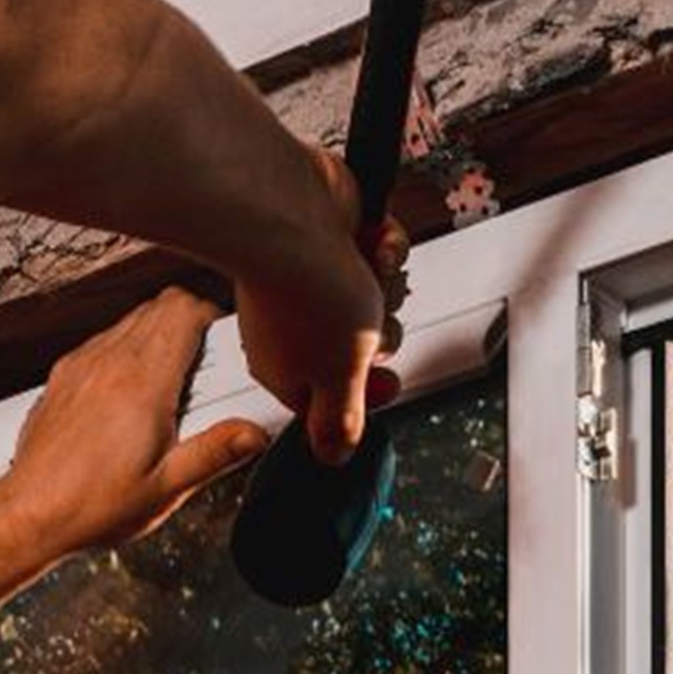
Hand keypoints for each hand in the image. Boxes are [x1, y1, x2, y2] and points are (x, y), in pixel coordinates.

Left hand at [0, 287, 268, 565]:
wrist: (29, 515)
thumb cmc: (91, 506)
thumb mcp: (166, 488)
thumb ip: (215, 453)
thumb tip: (253, 433)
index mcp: (143, 384)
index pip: (185, 311)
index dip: (213, 320)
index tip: (223, 348)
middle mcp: (109, 363)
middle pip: (161, 306)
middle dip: (190, 326)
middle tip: (204, 371)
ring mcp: (82, 365)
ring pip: (131, 319)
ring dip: (158, 338)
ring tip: (170, 388)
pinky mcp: (63, 376)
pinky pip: (103, 341)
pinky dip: (125, 353)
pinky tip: (130, 398)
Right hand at [231, 143, 405, 465]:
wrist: (291, 211)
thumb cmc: (309, 293)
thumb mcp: (340, 377)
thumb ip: (340, 421)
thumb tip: (334, 462)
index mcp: (288, 369)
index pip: (334, 397)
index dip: (364, 391)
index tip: (381, 382)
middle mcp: (295, 325)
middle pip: (360, 346)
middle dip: (378, 332)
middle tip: (367, 321)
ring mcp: (312, 276)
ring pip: (374, 296)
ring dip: (384, 286)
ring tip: (367, 272)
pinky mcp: (331, 234)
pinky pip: (376, 249)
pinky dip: (382, 246)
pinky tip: (371, 243)